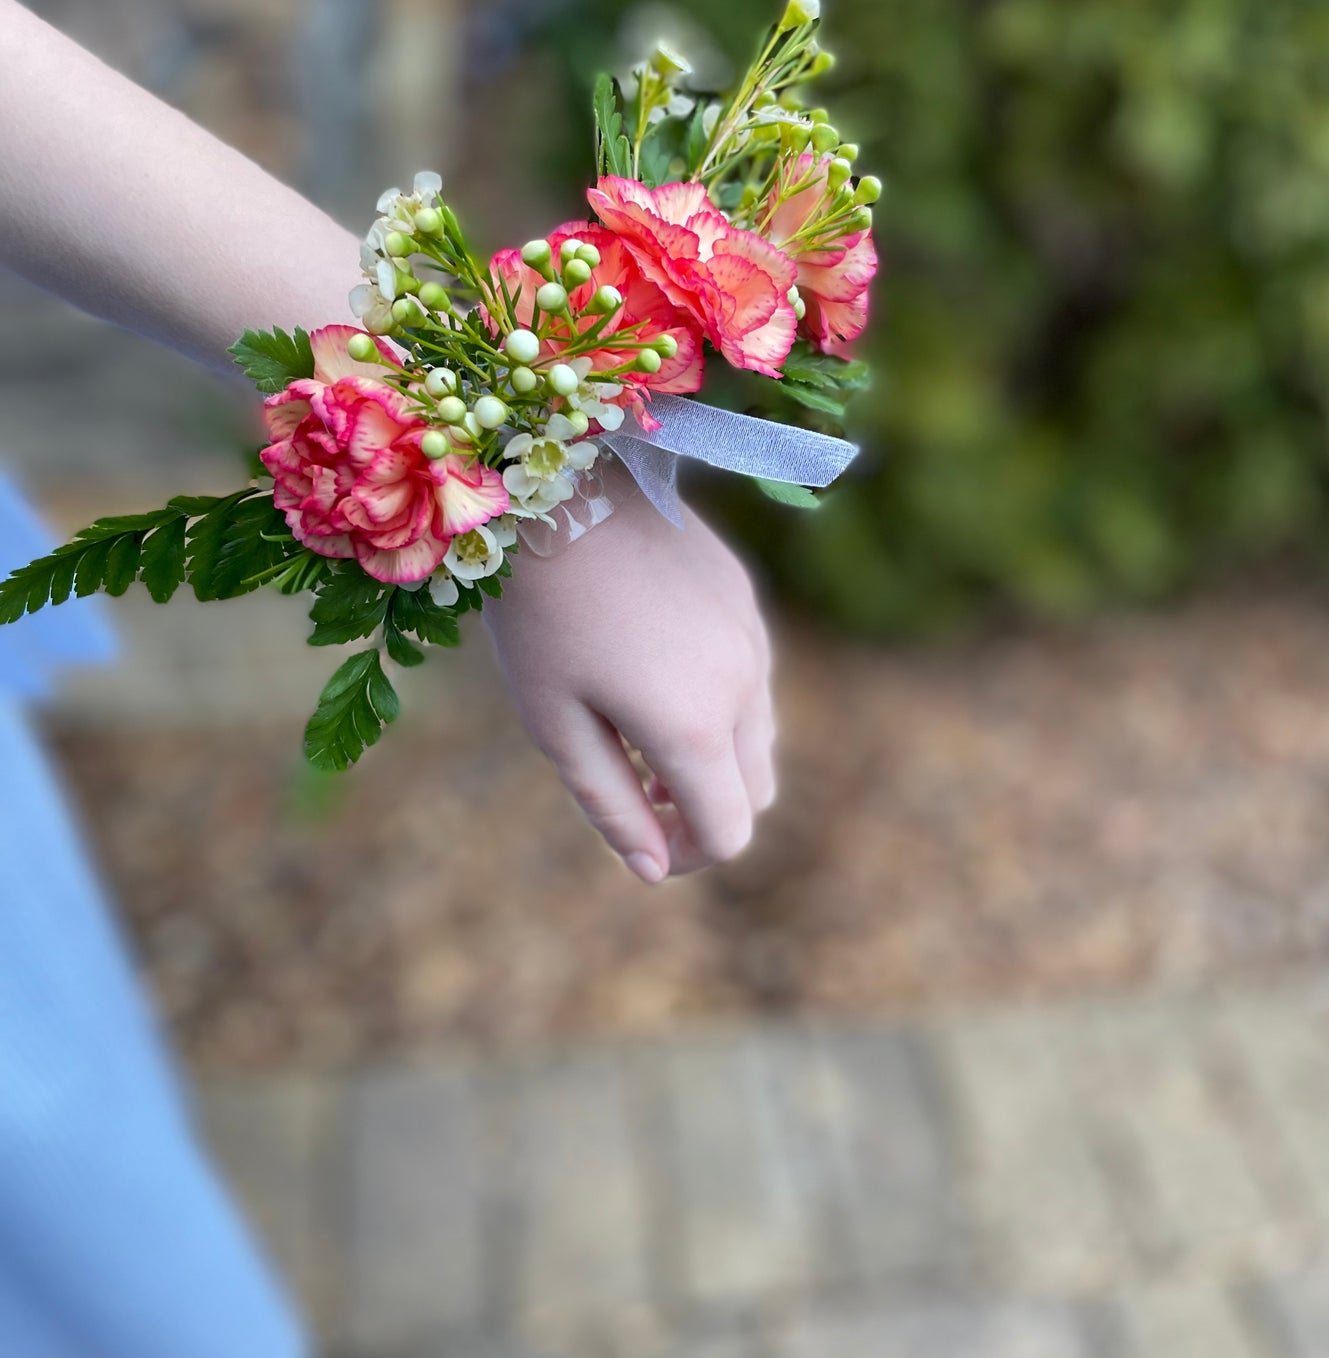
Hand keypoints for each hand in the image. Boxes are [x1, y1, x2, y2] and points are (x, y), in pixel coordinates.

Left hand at [485, 472, 775, 880]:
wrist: (560, 487)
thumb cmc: (541, 614)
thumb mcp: (557, 725)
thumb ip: (611, 806)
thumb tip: (655, 870)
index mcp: (693, 727)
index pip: (731, 832)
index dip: (690, 856)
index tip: (645, 841)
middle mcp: (743, 686)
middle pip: (756, 790)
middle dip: (706, 811)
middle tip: (638, 791)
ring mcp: (752, 637)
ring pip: (759, 734)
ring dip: (715, 756)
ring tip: (638, 728)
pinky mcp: (744, 599)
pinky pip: (749, 673)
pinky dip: (717, 699)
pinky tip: (650, 663)